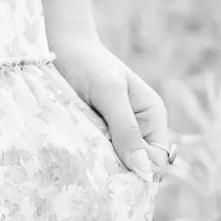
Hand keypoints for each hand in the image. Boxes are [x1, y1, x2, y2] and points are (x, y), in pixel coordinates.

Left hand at [48, 27, 174, 181]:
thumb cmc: (89, 63)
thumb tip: (144, 169)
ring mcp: (115, 134)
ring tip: (81, 157)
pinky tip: (74, 153)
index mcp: (152, 117)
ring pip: (115, 166)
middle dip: (119, 171)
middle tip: (93, 166)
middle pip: (136, 167)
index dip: (141, 172)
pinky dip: (87, 158)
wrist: (62, 46)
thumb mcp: (109, 93)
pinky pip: (97, 157)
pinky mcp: (95, 135)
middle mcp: (138, 129)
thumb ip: (126, 129)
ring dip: (100, 165)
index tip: (114, 174)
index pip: (157, 161)